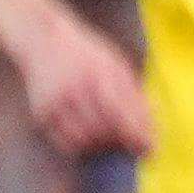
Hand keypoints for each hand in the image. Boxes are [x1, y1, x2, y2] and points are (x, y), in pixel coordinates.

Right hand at [13, 12, 152, 159]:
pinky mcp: (41, 113)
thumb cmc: (89, 56)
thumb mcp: (117, 66)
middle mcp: (75, 89)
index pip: (121, 114)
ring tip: (109, 139)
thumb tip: (152, 129)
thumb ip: (135, 95)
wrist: (44, 42)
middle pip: (104, 131)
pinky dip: (81, 146)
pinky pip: (65, 142)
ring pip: (85, 140)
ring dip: (102, 146)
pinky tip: (89, 138)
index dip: (137, 136)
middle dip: (121, 142)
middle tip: (129, 144)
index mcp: (99, 74)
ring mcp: (55, 102)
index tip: (149, 150)